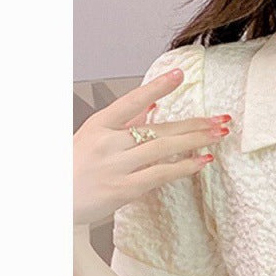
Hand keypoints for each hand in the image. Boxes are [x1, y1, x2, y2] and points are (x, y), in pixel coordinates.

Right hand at [73, 66, 231, 226]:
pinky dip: (184, 167)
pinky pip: (160, 174)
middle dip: (194, 123)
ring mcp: (115, 166)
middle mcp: (108, 143)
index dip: (157, 87)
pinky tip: (202, 161)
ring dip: (195, 141)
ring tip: (218, 135)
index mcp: (99, 126)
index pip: (131, 100)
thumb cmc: (74, 169)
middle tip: (221, 119)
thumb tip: (152, 106)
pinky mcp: (123, 189)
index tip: (180, 75)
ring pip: (163, 149)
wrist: (54, 200)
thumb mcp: (93, 138)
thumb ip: (124, 122)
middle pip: (159, 128)